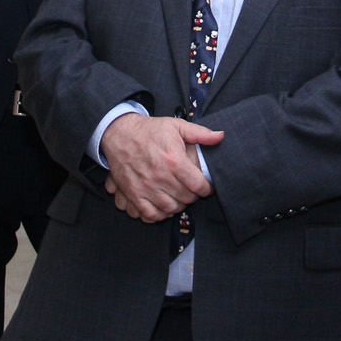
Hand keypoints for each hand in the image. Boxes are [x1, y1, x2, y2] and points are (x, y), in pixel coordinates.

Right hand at [98, 113, 223, 221]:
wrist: (120, 133)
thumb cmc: (149, 130)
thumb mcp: (176, 126)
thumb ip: (200, 133)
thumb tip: (220, 136)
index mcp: (174, 160)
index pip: (199, 185)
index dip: (206, 188)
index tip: (206, 187)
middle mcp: (161, 176)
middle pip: (187, 198)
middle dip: (193, 196)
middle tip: (192, 190)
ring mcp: (146, 187)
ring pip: (171, 208)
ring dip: (179, 205)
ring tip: (180, 197)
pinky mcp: (134, 194)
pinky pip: (151, 214)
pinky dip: (161, 214)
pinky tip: (165, 205)